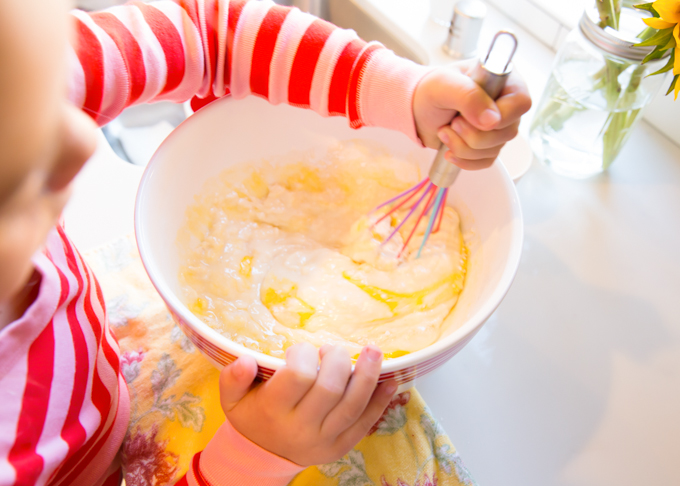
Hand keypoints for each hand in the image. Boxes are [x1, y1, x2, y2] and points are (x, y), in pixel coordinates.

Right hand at [218, 343, 397, 465]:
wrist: (263, 455)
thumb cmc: (251, 416)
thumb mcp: (231, 398)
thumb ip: (233, 378)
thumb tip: (246, 360)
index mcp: (273, 411)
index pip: (298, 377)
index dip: (304, 355)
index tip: (300, 350)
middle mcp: (301, 427)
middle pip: (330, 388)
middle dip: (337, 360)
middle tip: (332, 350)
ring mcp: (324, 439)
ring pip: (353, 406)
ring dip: (368, 375)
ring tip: (374, 351)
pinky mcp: (341, 446)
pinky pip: (365, 423)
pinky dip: (380, 402)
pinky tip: (390, 381)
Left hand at [413, 60, 531, 169]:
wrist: (416, 110)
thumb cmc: (431, 90)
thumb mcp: (445, 85)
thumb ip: (469, 97)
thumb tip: (493, 121)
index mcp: (503, 81)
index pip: (521, 103)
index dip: (500, 116)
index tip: (470, 117)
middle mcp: (506, 105)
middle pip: (508, 132)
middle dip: (473, 134)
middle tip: (452, 122)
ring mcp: (498, 127)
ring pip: (495, 150)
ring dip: (463, 146)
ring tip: (445, 131)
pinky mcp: (487, 146)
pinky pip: (486, 162)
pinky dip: (464, 160)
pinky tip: (449, 150)